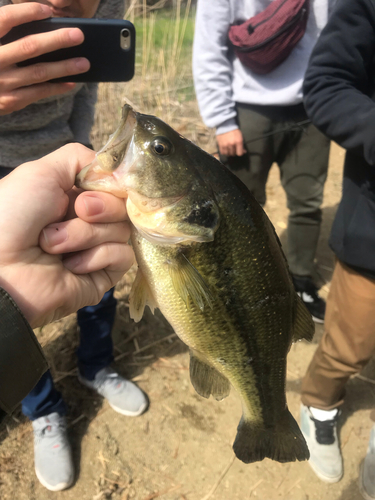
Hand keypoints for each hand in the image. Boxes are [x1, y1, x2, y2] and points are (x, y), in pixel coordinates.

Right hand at [0, 3, 89, 114]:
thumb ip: (7, 37)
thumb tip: (43, 27)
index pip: (6, 19)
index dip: (27, 13)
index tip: (48, 11)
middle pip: (29, 46)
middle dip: (57, 40)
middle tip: (79, 35)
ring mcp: (2, 83)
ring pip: (39, 73)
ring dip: (64, 67)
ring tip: (84, 63)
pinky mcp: (10, 101)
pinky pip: (38, 93)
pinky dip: (56, 87)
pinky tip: (71, 82)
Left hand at [0, 143, 133, 327]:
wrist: (0, 268)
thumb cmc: (13, 215)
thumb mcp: (41, 172)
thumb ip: (81, 158)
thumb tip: (119, 172)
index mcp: (76, 196)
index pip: (115, 184)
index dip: (109, 185)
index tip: (87, 190)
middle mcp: (89, 221)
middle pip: (123, 206)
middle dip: (99, 208)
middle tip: (74, 213)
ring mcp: (98, 248)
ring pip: (122, 230)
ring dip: (85, 235)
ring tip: (52, 246)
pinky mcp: (104, 275)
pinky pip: (123, 256)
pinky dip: (96, 257)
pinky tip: (70, 266)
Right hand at [216, 129, 245, 156]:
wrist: (226, 126)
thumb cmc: (234, 131)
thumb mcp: (240, 137)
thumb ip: (242, 145)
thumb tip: (244, 152)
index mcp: (238, 141)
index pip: (239, 153)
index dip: (240, 153)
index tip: (239, 151)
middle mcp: (232, 144)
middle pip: (233, 154)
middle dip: (234, 152)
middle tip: (234, 149)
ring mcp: (225, 145)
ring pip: (228, 154)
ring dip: (229, 153)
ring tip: (229, 149)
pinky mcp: (220, 145)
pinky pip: (223, 152)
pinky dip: (224, 152)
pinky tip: (226, 149)